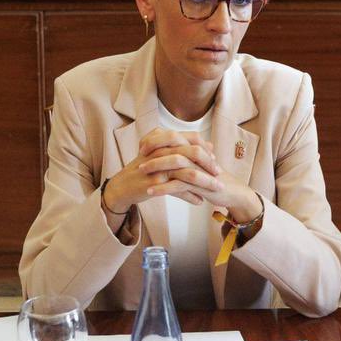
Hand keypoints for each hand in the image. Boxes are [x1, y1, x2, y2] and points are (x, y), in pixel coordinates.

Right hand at [103, 129, 219, 212]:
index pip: (191, 138)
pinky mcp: (155, 183)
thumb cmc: (143, 169)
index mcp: (163, 140)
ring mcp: (158, 167)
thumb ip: (183, 148)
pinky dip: (190, 196)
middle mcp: (162, 150)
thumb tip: (209, 146)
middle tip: (218, 174)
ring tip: (214, 190)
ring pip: (188, 173)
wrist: (122, 186)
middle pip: (192, 153)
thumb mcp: (162, 154)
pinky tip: (199, 201)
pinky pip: (178, 189)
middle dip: (208, 164)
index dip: (205, 148)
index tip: (214, 159)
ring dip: (203, 183)